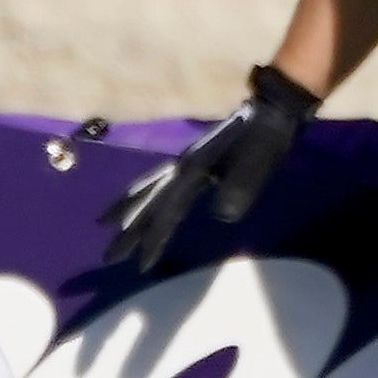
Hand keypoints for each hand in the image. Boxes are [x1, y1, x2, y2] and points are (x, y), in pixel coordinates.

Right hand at [101, 64, 319, 269]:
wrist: (270, 112)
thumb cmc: (265, 140)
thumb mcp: (258, 164)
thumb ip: (241, 188)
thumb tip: (223, 215)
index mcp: (193, 169)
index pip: (166, 210)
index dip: (153, 238)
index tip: (140, 265)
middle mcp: (181, 167)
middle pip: (148, 202)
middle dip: (129, 230)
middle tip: (109, 257)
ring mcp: (185, 163)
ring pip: (149, 190)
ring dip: (129, 211)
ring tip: (107, 226)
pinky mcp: (193, 163)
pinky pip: (159, 183)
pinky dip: (143, 196)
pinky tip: (143, 205)